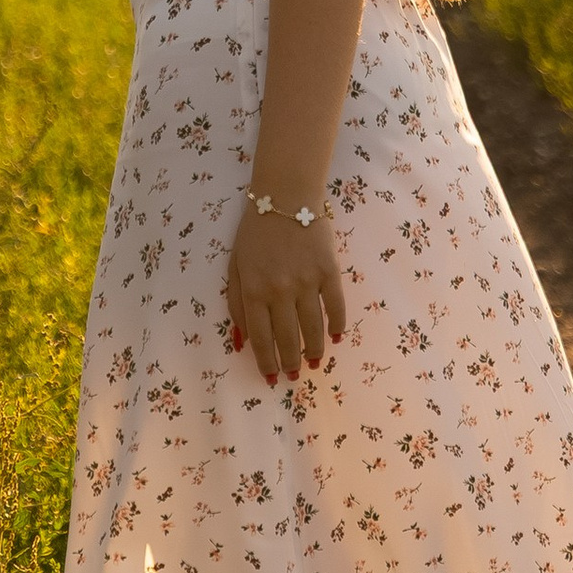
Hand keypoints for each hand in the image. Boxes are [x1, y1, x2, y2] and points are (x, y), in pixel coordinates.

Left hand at [225, 197, 347, 384]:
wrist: (285, 195)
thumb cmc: (255, 231)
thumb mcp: (234, 265)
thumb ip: (236, 302)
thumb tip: (242, 340)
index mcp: (253, 290)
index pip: (261, 338)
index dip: (266, 362)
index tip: (271, 377)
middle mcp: (280, 290)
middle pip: (288, 338)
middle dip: (291, 363)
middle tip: (294, 375)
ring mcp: (307, 281)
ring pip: (314, 328)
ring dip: (314, 350)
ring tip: (314, 362)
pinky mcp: (329, 271)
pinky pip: (336, 306)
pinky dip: (337, 326)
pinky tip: (335, 338)